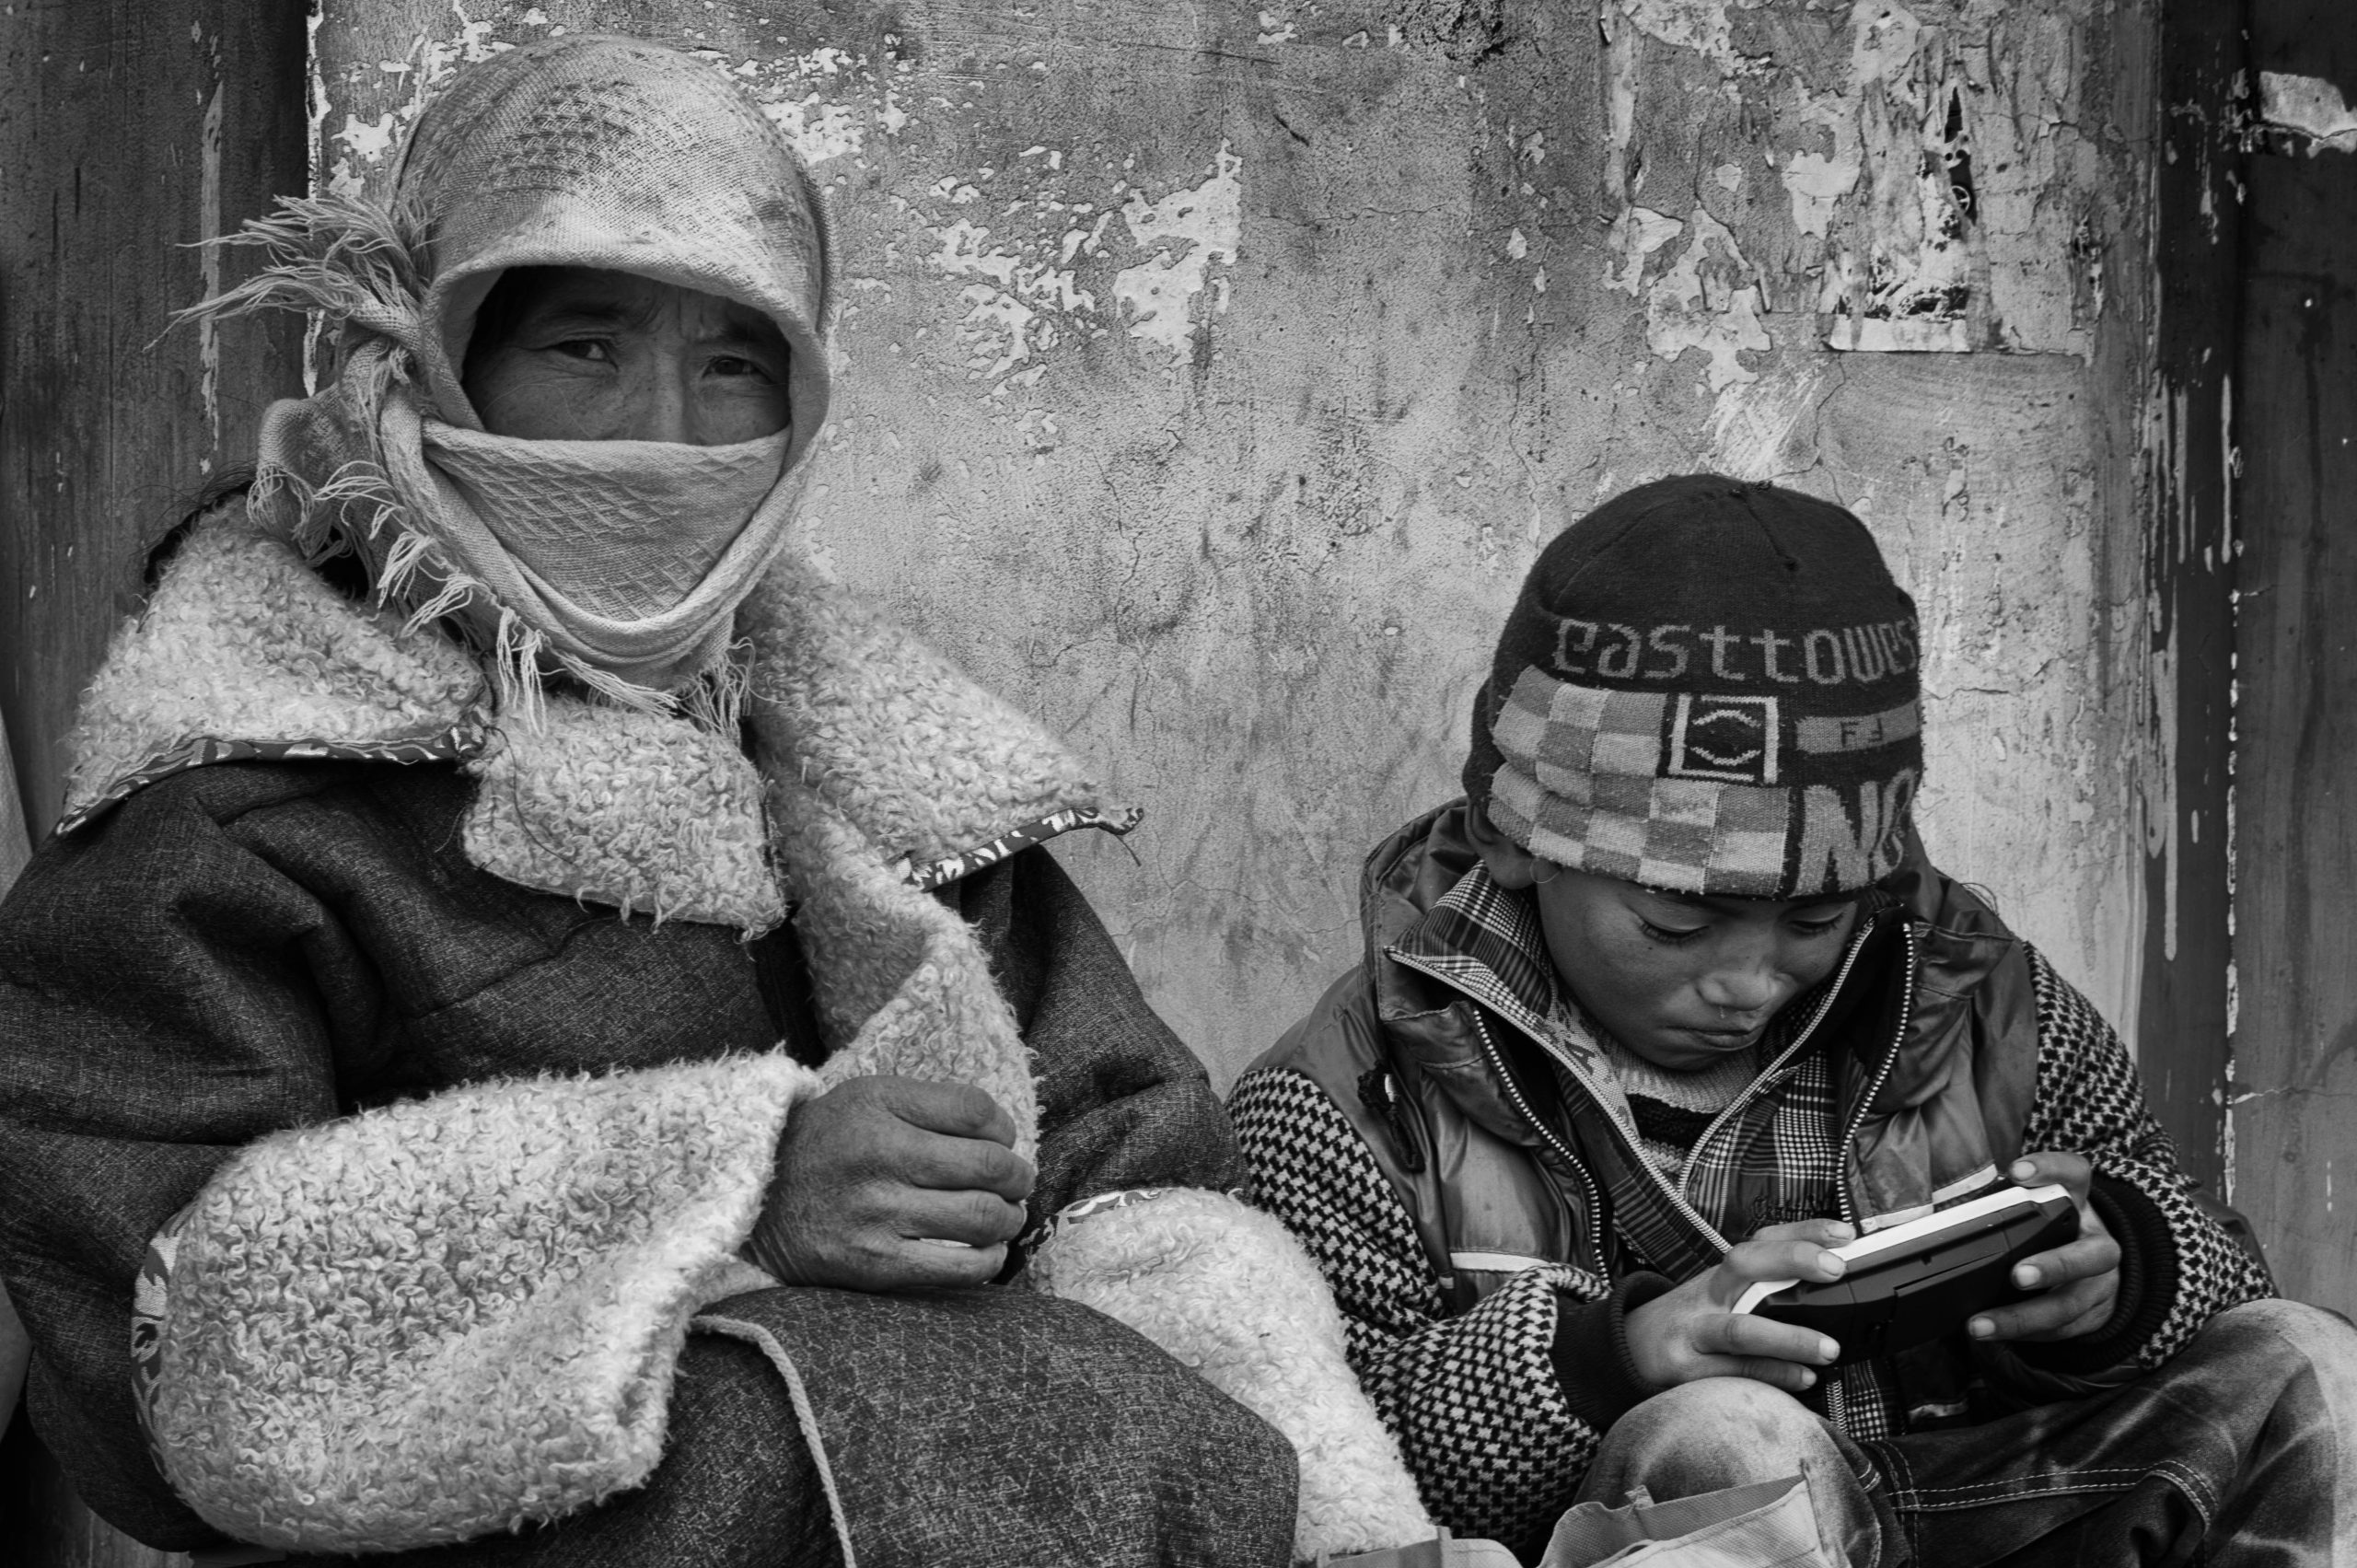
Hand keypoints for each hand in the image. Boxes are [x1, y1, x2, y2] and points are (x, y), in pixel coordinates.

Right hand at [745, 1075, 1034, 1292]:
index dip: (1004, 1127)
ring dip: (1010, 1218)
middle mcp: (879, 1157)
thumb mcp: (868, 1098)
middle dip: (1019, 1176)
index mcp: (879, 1107)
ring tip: (1006, 1215)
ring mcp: (877, 1215)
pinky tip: (989, 1250)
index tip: (1001, 1140)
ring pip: (982, 1217)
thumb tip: (1002, 1133)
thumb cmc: (827, 1144)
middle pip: (990, 1165)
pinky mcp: (875, 1265)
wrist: (756, 1199)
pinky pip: (958, 1269)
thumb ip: (931, 1103)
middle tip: (1018, 1181)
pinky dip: (989, 1260)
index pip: (976, 1112)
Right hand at [1625, 1218, 1855, 1392]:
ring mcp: (1693, 1332)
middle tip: (1835, 1268)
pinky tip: (1803, 1378)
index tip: (1842, 1233)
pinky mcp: (1684, 1370)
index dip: (1802, 1233)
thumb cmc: (1688, 1325)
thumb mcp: (1719, 1300)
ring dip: (1789, 1337)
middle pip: (1744, 1264)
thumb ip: (1764, 1296)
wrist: (1626, 1351)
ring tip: (1829, 1348)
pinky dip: (1772, 1376)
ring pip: (1740, 1329)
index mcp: (1719, 1276)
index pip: (1761, 1242)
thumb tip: (1831, 1298)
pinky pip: (1733, 1373)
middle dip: (1791, 1260)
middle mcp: (1706, 1296)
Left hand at [1967, 1152, 2120, 1342]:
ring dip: (2023, 1318)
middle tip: (2018, 1275)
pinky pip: (2059, 1331)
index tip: (2017, 1170)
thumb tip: (1949, 1211)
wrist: (2095, 1268)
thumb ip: (2005, 1202)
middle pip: (2090, 1255)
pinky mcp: (2091, 1316)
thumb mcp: (2036, 1207)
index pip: (2074, 1173)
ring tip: (1981, 1325)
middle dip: (2054, 1266)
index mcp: (2078, 1203)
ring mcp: (2099, 1284)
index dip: (2050, 1169)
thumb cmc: (2049, 1230)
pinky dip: (2023, 1334)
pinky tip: (1994, 1334)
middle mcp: (2096, 1243)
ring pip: (2069, 1305)